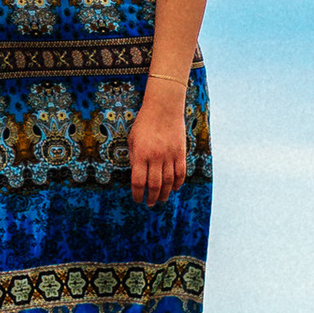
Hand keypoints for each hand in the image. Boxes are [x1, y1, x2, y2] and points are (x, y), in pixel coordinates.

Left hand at [128, 89, 187, 203]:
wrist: (164, 108)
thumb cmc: (144, 122)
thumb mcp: (132, 139)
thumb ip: (134, 157)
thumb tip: (137, 175)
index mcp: (140, 154)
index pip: (138, 182)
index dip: (137, 194)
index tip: (137, 200)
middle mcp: (155, 158)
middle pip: (154, 185)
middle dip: (151, 198)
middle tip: (149, 204)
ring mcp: (169, 156)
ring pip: (168, 182)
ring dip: (164, 194)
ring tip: (161, 199)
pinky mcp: (180, 153)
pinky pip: (180, 173)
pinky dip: (178, 183)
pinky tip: (174, 188)